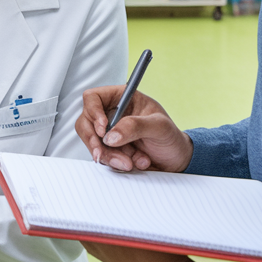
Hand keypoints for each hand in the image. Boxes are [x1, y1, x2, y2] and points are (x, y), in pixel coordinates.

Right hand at [76, 86, 193, 172]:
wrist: (175, 160)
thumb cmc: (170, 136)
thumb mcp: (159, 126)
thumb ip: (136, 126)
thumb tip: (111, 135)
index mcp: (121, 98)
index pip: (94, 98)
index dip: (93, 112)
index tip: (104, 129)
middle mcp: (111, 114)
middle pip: (85, 123)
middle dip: (96, 142)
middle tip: (105, 153)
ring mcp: (109, 133)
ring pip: (93, 143)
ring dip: (110, 156)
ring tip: (131, 162)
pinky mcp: (110, 150)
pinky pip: (102, 157)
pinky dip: (116, 163)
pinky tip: (135, 162)